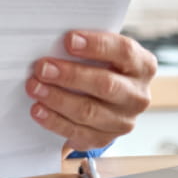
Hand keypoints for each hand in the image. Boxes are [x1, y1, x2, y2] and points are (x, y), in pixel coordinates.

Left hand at [25, 31, 156, 152]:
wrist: (107, 100)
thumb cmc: (101, 66)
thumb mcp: (102, 52)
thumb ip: (86, 46)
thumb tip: (53, 40)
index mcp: (142, 65)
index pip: (124, 52)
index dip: (96, 45)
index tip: (68, 40)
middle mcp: (137, 95)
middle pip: (106, 85)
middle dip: (70, 76)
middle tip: (42, 68)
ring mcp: (123, 120)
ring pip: (89, 111)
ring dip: (57, 99)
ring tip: (35, 88)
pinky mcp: (105, 138)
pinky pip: (78, 132)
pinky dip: (55, 121)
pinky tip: (38, 110)